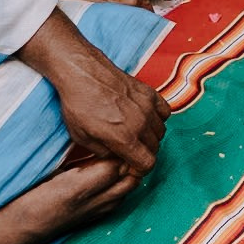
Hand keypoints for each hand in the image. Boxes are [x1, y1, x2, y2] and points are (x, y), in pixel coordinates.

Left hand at [17, 8, 166, 179]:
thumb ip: (104, 153)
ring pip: (161, 132)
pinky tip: (144, 118)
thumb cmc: (78, 105)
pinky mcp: (150, 93)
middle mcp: (141, 124)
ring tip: (134, 135)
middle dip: (143, 154)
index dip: (138, 169)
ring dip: (150, 138)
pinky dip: (158, 119)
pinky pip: (165, 113)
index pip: (147, 164)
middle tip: (128, 151)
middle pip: (155, 149)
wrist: (82, 74)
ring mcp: (148, 107)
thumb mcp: (82, 138)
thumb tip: (117, 158)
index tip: (128, 166)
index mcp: (124, 138)